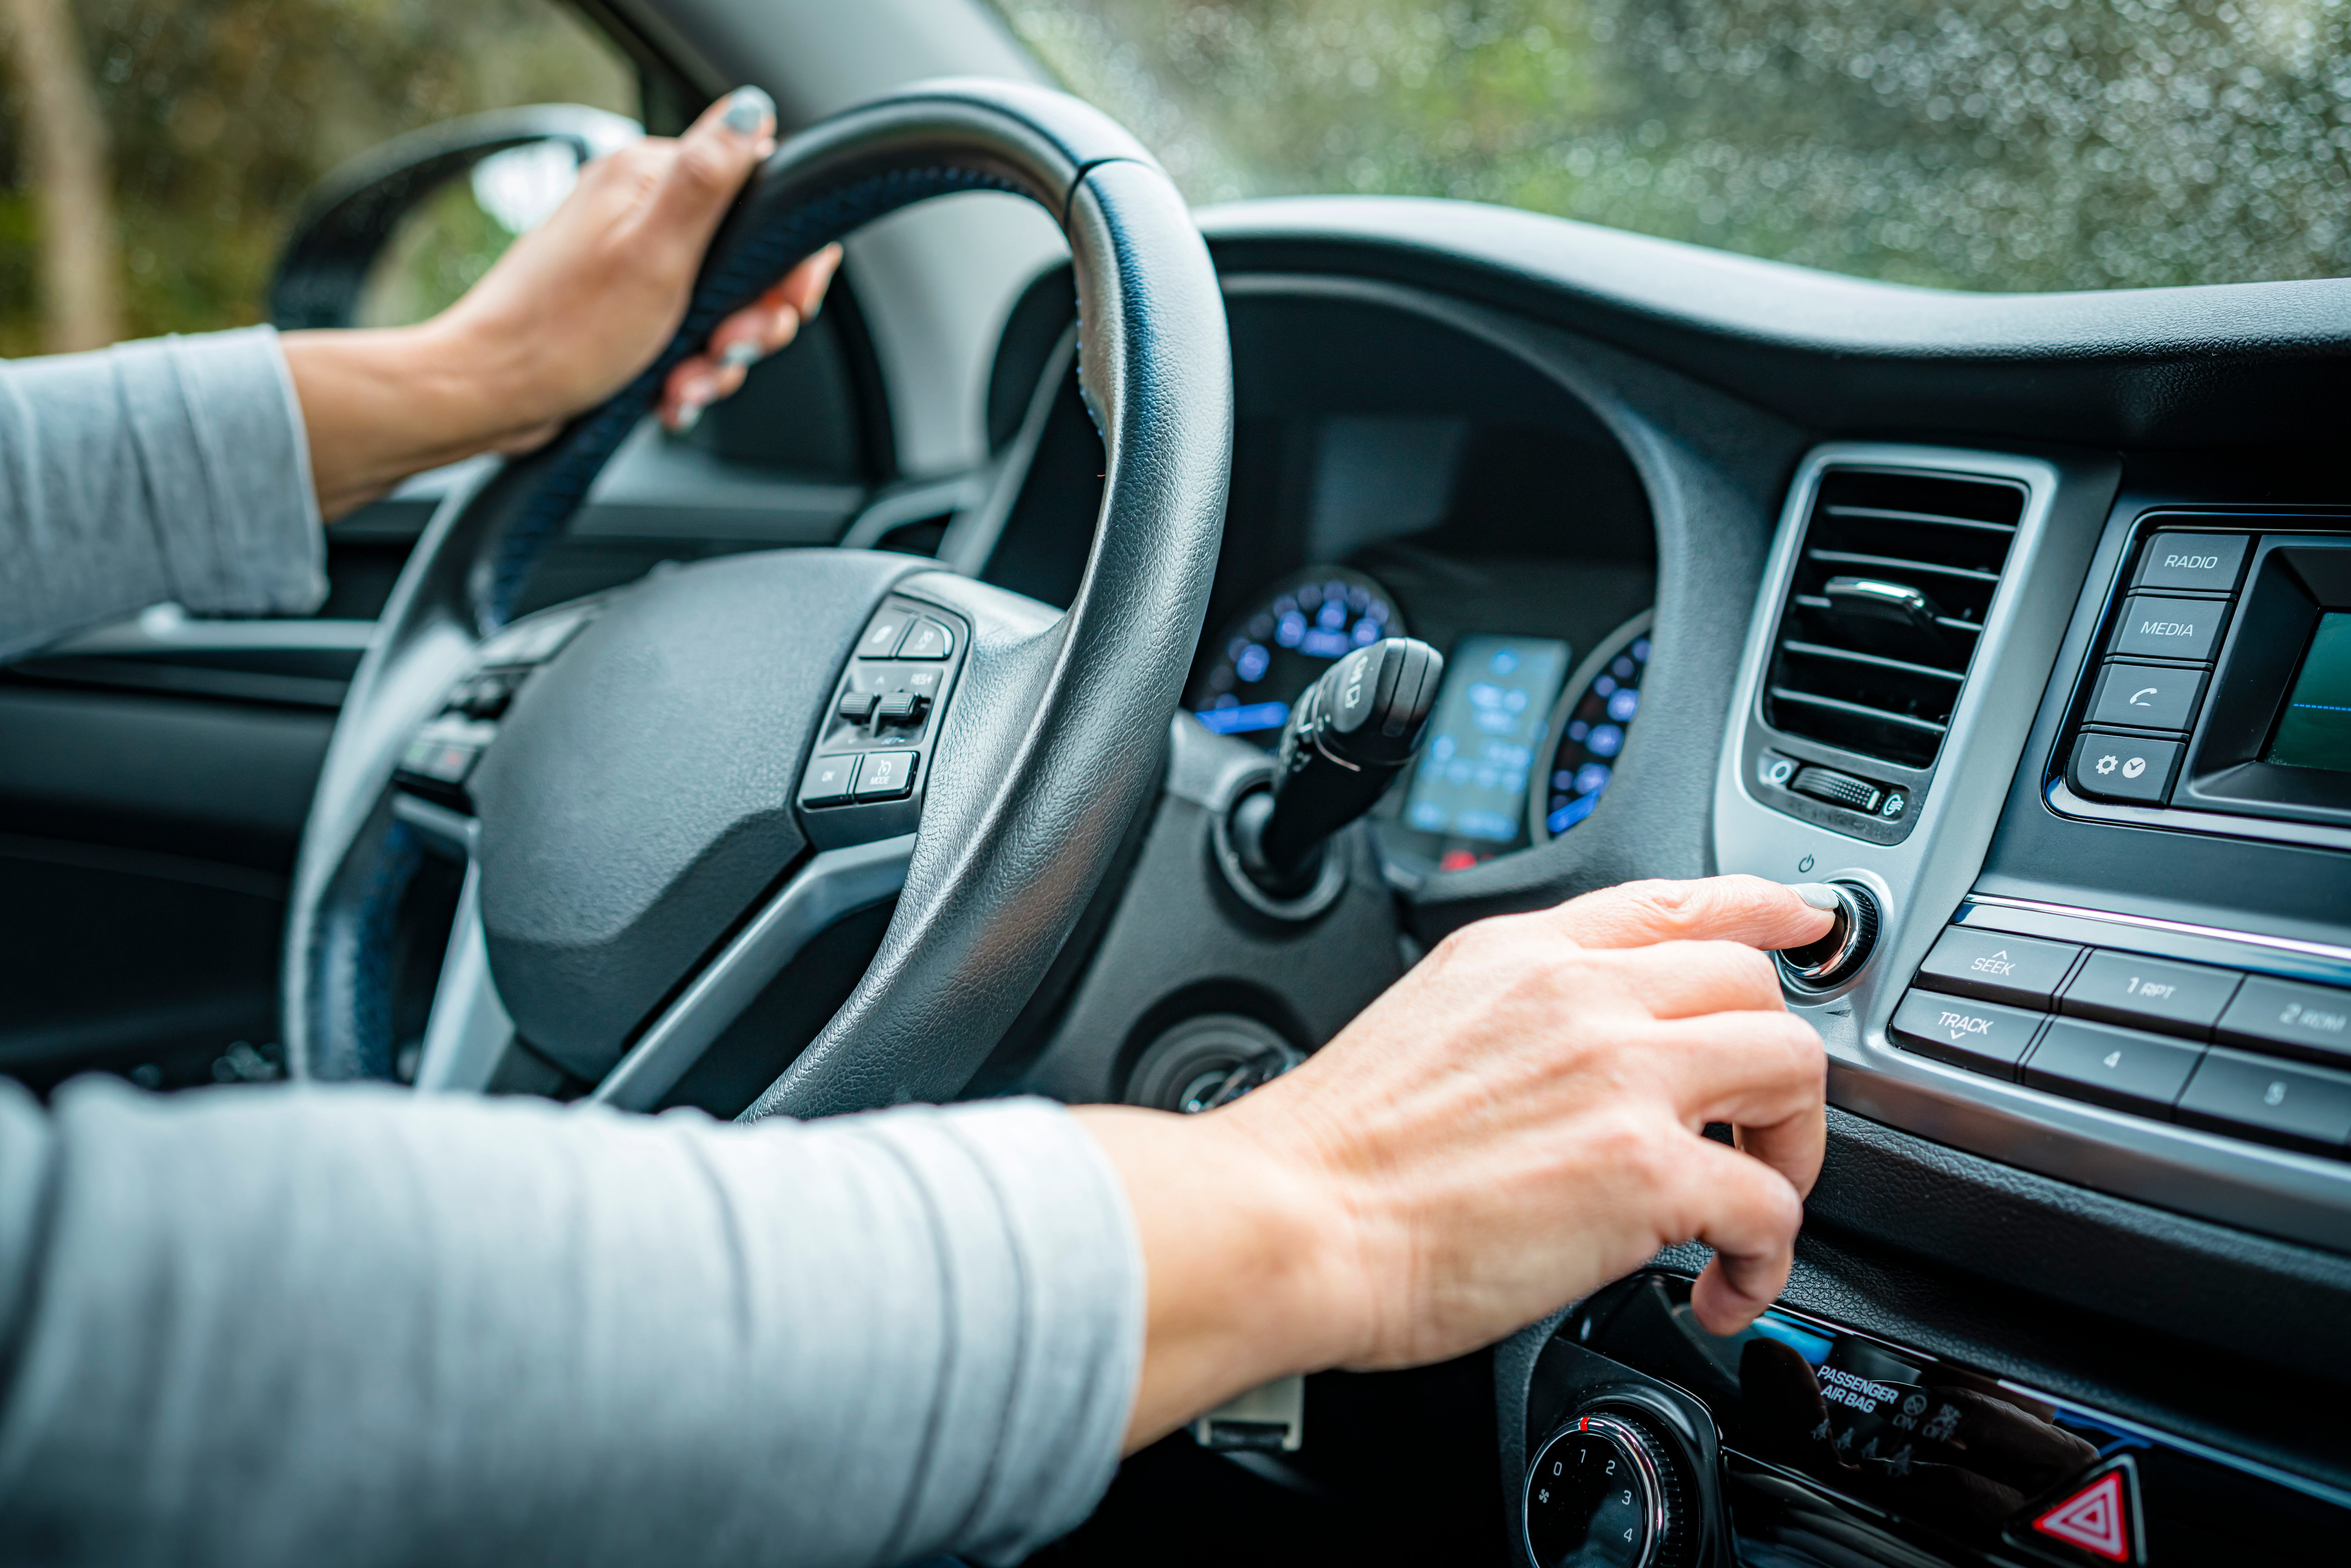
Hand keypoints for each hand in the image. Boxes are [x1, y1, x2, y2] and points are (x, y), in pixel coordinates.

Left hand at [283, 86, 842, 518]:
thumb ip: (708, 177)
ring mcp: (632, 261)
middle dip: (753, 318)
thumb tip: (749, 107)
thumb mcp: (654, 251)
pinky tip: (672, 393)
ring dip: (719, 358)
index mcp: (648, 181)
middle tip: (730, 348)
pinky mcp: (624, 308)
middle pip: (748, 258)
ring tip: (690, 381)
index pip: (761, 194)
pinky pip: (686, 336)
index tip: (787, 302)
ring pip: (721, 307)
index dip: (789, 256)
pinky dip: (689, 371)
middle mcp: (639, 211)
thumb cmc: (564, 331)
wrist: (490, 394)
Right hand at [1076, 875, 1833, 1448]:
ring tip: (1749, 1207)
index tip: (1804, 927)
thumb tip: (1583, 1053)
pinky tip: (1722, 1290)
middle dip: (1775, 1068)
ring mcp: (1621, 1078)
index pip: (1676, 900)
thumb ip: (1520, 1015)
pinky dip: (1765, 1260)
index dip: (1762, 911)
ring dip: (1792, 1150)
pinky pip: (1768, 1206)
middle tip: (1751, 1135)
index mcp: (1524, 957)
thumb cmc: (1335, 1155)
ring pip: (1792, 1070)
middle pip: (1757, 986)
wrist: (1292, 1220)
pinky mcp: (1642, 1174)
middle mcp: (1583, 998)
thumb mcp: (1431, 1019)